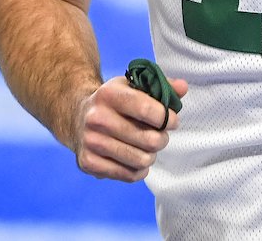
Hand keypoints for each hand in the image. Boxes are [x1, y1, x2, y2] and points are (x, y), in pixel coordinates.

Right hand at [72, 74, 189, 181]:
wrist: (77, 117)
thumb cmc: (114, 102)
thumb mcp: (133, 87)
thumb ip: (160, 86)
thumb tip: (183, 87)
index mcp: (109, 94)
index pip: (148, 110)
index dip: (168, 118)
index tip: (172, 120)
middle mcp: (97, 118)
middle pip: (149, 140)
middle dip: (162, 139)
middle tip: (160, 136)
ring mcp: (91, 142)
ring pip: (142, 160)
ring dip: (151, 155)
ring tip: (147, 147)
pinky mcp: (88, 163)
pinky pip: (129, 175)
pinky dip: (139, 170)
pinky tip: (135, 158)